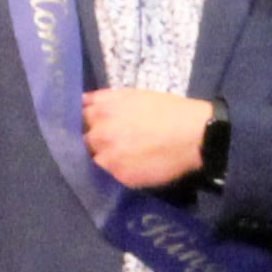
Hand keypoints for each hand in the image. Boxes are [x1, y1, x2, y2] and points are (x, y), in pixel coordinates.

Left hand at [79, 85, 218, 190]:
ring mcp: (108, 157)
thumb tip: (86, 104)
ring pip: (96, 160)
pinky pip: (113, 175)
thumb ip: (106, 100)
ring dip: (107, 158)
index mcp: (102, 109)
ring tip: (126, 156)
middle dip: (96, 141)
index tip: (93, 125)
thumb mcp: (134, 95)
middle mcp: (99, 133)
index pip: (80, 117)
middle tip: (114, 142)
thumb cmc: (169, 110)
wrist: (192, 135)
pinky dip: (121, 171)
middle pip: (85, 140)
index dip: (88, 121)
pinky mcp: (120, 175)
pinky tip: (136, 166)